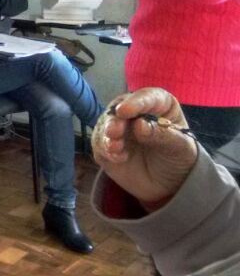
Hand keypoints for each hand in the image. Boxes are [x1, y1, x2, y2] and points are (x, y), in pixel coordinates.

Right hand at [92, 87, 196, 209]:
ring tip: (116, 148)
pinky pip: (99, 142)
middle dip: (115, 120)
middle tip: (114, 132)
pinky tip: (118, 158)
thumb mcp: (181, 148)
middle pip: (119, 108)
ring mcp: (118, 127)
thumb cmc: (179, 159)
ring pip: (105, 124)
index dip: (136, 102)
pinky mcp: (106, 144)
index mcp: (158, 104)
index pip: (146, 97)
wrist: (169, 184)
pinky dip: (105, 148)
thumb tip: (141, 124)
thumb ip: (163, 135)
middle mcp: (134, 111)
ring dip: (108, 136)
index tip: (125, 111)